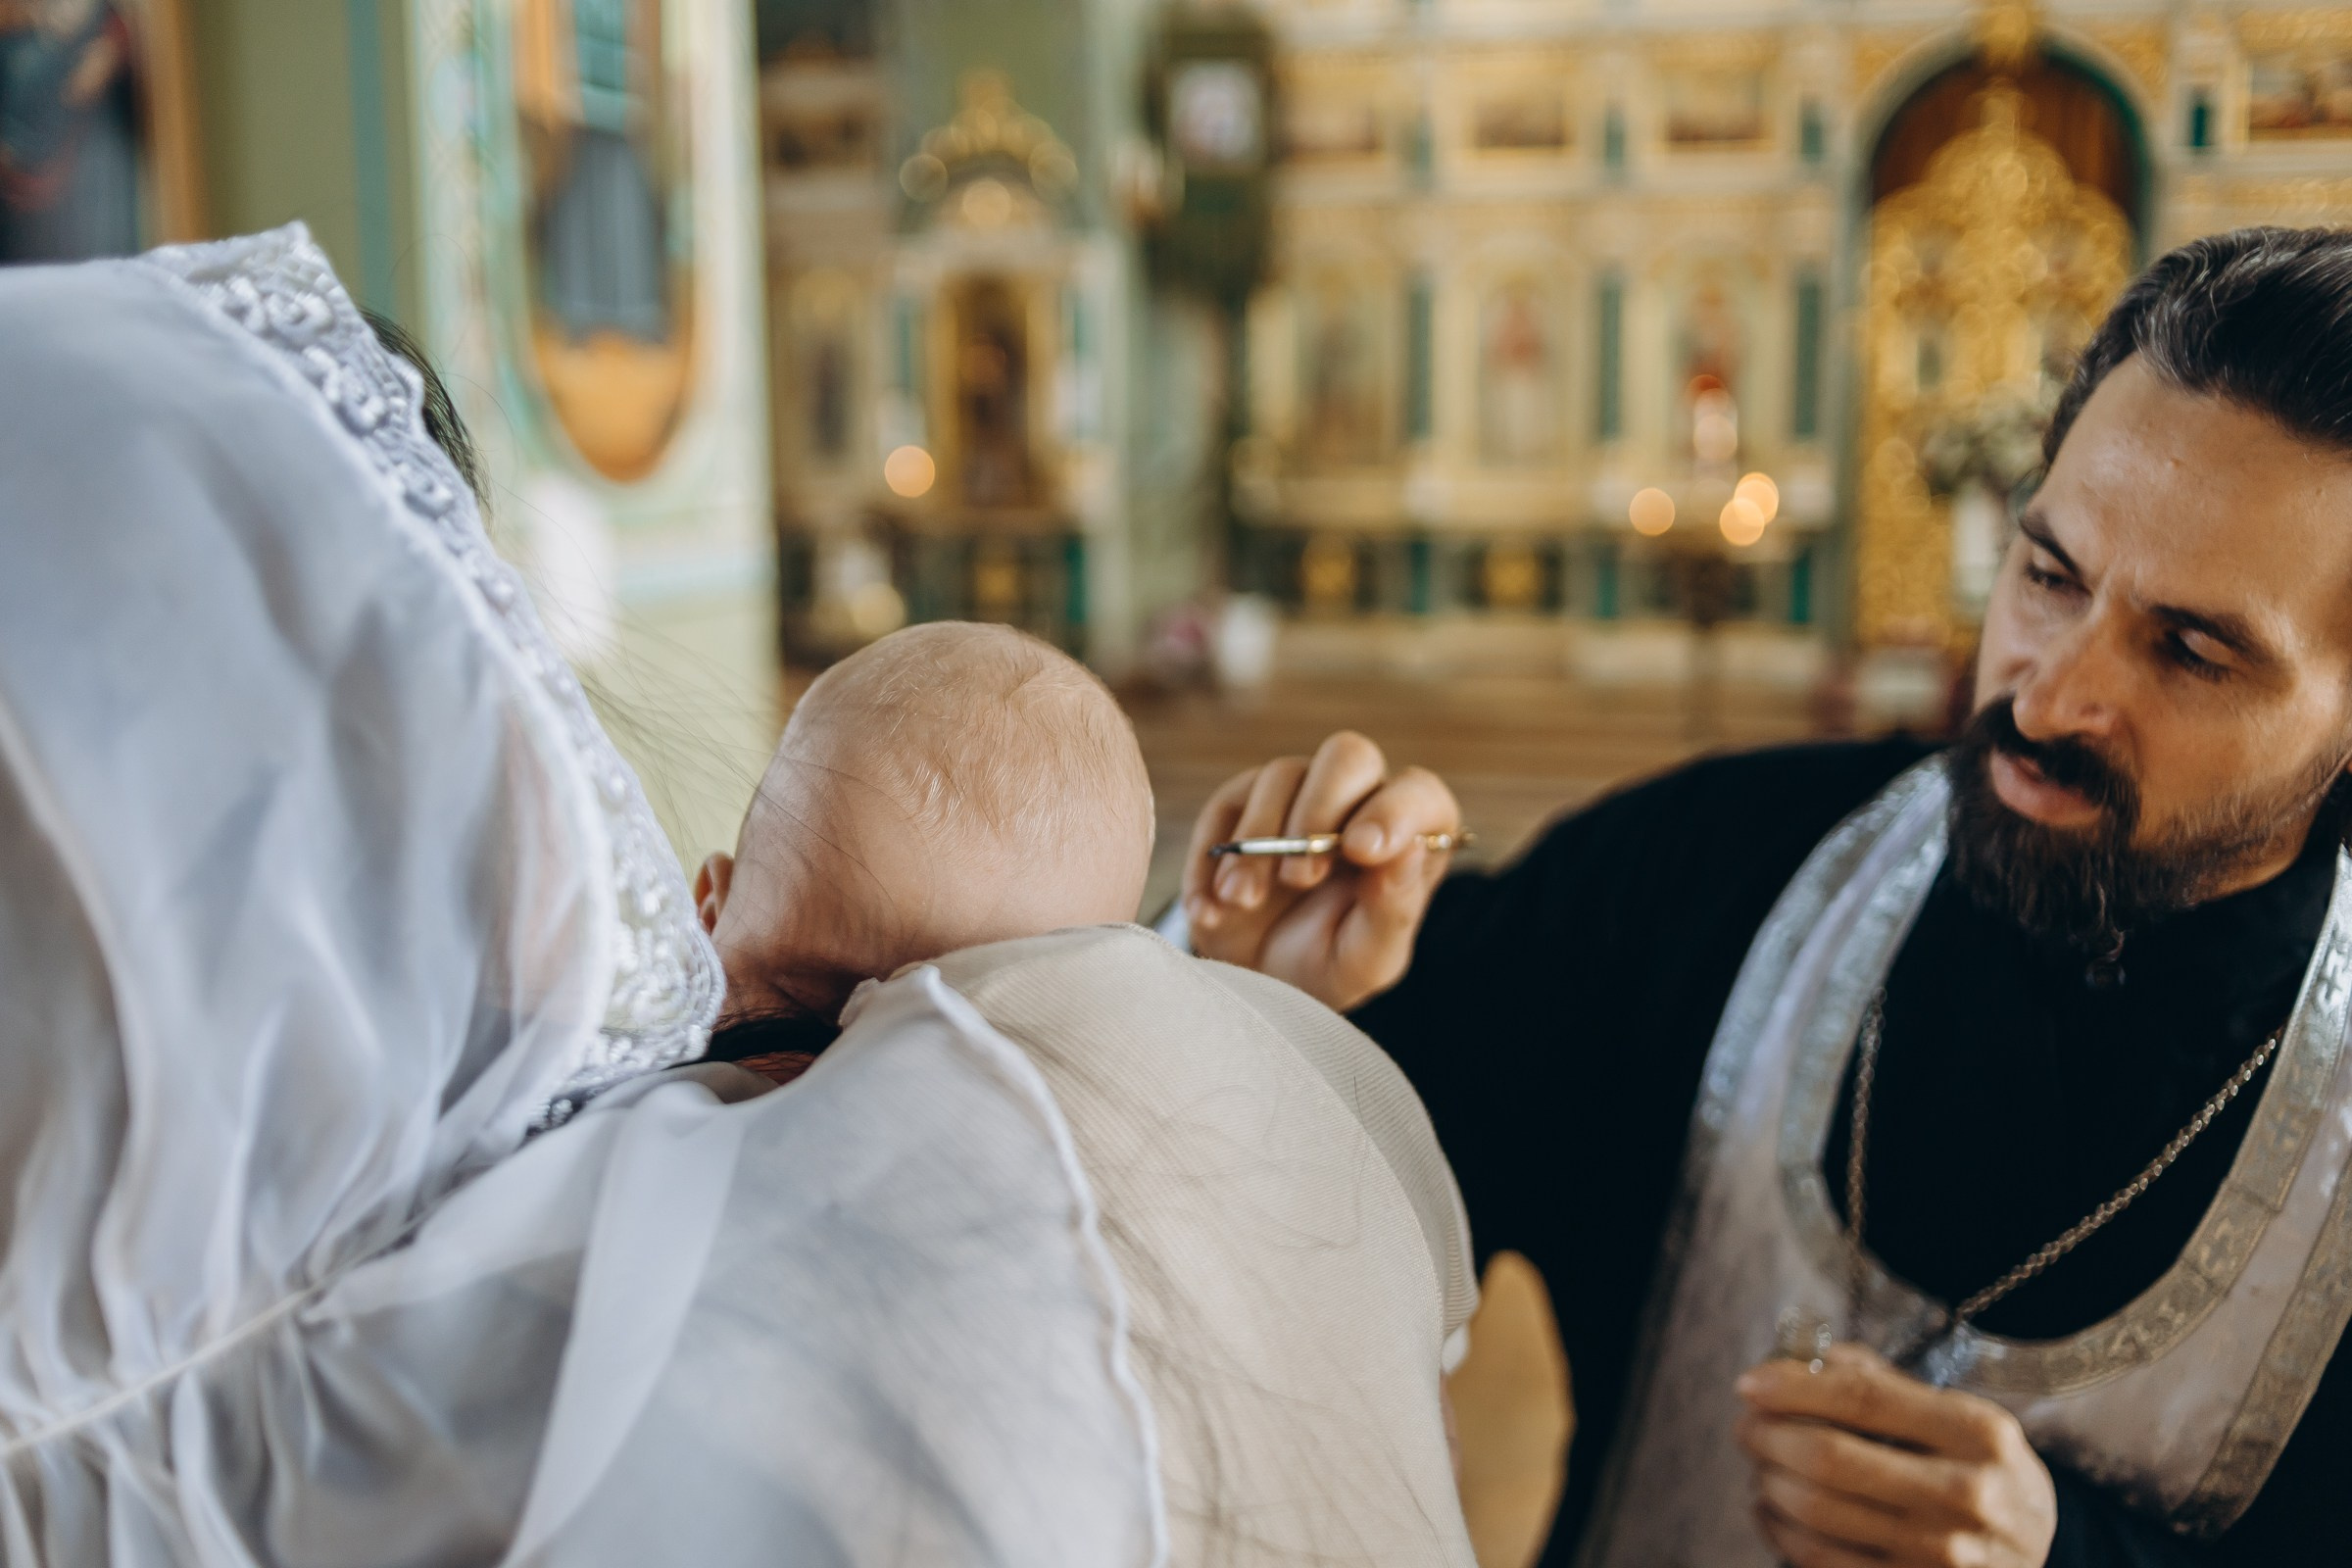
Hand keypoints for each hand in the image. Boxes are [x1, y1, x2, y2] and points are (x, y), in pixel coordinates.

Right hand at [1179, 731, 1460, 1012]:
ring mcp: (1297, 794)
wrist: (1259, 980)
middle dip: (1318, 813)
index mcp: (1409, 833)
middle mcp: (1357, 800)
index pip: (1418, 794)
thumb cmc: (1328, 966)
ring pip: (1281, 776)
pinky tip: (1210, 909)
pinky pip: (1227, 805)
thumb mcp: (1366, 959)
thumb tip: (1408, 850)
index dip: (1394, 811)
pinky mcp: (1241, 803)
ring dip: (1258, 842)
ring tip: (1241, 902)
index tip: (1362, 851)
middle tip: (1298, 879)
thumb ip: (1393, 909)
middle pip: (1348, 756)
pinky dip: (1213, 856)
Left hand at [1735, 1344, 2056, 1567]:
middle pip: (1829, 1458)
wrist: (2043, 1553)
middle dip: (1768, 1436)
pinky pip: (1818, 1559)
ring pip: (1816, 1512)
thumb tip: (1810, 1359)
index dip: (1793, 1387)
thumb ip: (1889, 1385)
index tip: (1750, 1383)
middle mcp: (1964, 1494)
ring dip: (1769, 1482)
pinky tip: (1771, 1508)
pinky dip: (1778, 1529)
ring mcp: (1941, 1553)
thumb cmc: (1986, 1473)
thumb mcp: (1964, 1419)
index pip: (1863, 1398)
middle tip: (1747, 1426)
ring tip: (1762, 1466)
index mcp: (1976, 1433)